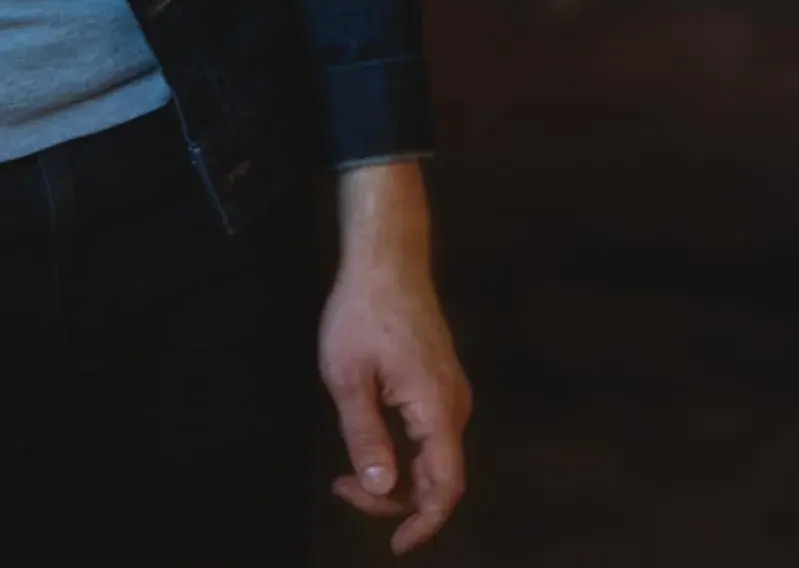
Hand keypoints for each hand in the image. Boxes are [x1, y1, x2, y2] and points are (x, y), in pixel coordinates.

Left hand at [319, 161, 471, 552]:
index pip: (444, 486)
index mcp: (436, 408)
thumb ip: (365, 437)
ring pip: (432, 456)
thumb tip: (383, 491)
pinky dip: (402, 450)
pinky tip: (369, 441)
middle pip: (436, 476)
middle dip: (393, 497)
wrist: (386, 258)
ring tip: (349, 472)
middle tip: (344, 487)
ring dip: (396, 474)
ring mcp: (450, 392)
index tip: (397, 544)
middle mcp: (454, 405)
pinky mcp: (440, 381)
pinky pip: (429, 433)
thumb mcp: (348, 377)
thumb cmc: (362, 311)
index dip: (424, 522)